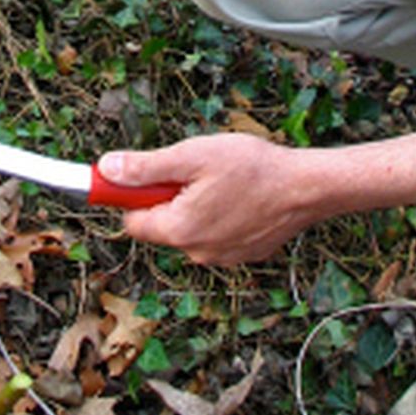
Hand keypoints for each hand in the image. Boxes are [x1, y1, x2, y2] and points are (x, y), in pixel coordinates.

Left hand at [98, 134, 318, 264]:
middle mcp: (197, 252)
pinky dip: (221, 217)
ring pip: (191, 230)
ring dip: (196, 208)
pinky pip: (217, 235)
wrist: (309, 187)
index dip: (132, 195)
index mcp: (179, 230)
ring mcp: (222, 257)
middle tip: (194, 173)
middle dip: (170, 199)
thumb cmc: (254, 168)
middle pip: (162, 225)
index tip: (142, 176)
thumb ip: (145, 167)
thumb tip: (106, 169)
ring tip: (223, 183)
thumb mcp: (192, 157)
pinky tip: (241, 197)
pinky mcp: (244, 254)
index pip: (132, 221)